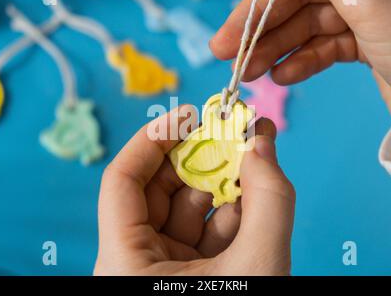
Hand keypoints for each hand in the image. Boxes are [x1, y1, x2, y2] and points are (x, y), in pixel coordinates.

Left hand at [94, 106, 294, 275]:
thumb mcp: (260, 266)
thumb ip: (269, 197)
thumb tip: (264, 140)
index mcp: (125, 263)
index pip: (121, 181)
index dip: (152, 140)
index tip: (188, 114)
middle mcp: (134, 262)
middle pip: (157, 190)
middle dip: (198, 159)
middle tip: (232, 131)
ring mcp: (160, 269)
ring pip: (185, 210)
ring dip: (221, 184)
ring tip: (252, 163)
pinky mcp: (185, 275)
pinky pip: (202, 232)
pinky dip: (229, 214)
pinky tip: (252, 201)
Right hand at [210, 0, 390, 149]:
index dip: (260, 2)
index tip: (232, 33)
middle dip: (260, 30)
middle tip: (227, 58)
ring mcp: (367, 15)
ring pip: (307, 26)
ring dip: (274, 50)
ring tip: (248, 74)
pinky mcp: (369, 45)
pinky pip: (324, 48)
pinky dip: (301, 62)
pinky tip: (282, 77)